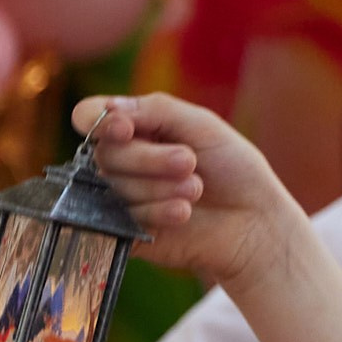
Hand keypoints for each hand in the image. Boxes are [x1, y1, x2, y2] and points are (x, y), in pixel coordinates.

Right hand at [71, 94, 301, 289]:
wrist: (253, 220)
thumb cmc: (232, 167)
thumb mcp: (202, 125)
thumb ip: (155, 110)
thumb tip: (107, 109)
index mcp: (136, 128)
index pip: (89, 117)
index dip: (98, 122)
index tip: (125, 129)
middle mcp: (122, 162)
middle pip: (105, 154)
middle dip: (150, 158)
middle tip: (190, 162)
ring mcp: (120, 198)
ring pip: (114, 187)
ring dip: (161, 187)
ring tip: (196, 189)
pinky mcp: (124, 232)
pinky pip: (121, 219)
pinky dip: (157, 212)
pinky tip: (183, 212)